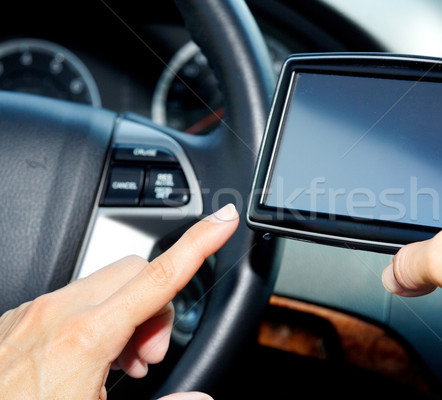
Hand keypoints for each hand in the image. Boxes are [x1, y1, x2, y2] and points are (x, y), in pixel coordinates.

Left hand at [0, 204, 238, 399]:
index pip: (160, 275)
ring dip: (127, 315)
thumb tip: (200, 398)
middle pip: (137, 273)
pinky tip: (86, 361)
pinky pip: (72, 298)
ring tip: (119, 364)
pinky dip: (94, 319)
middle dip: (158, 306)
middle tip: (149, 354)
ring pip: (105, 284)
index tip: (222, 221)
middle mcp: (58, 312)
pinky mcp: (18, 319)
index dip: (199, 243)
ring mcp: (34, 312)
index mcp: (86, 337)